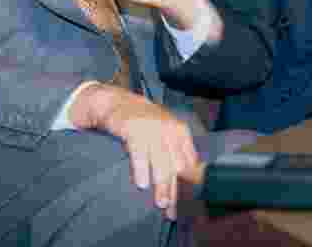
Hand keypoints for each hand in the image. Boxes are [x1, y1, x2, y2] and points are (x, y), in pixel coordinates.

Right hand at [71, 84, 198, 219]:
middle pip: (175, 166)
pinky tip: (141, 185)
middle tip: (171, 210)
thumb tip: (193, 176)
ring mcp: (153, 129)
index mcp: (181, 132)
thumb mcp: (167, 131)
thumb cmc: (145, 121)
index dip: (188, 184)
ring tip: (160, 203)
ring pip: (160, 162)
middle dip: (174, 190)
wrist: (119, 102)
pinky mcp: (134, 129)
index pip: (188, 162)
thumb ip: (178, 151)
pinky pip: (139, 153)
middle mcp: (169, 130)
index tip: (186, 203)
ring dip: (161, 185)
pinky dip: (141, 169)